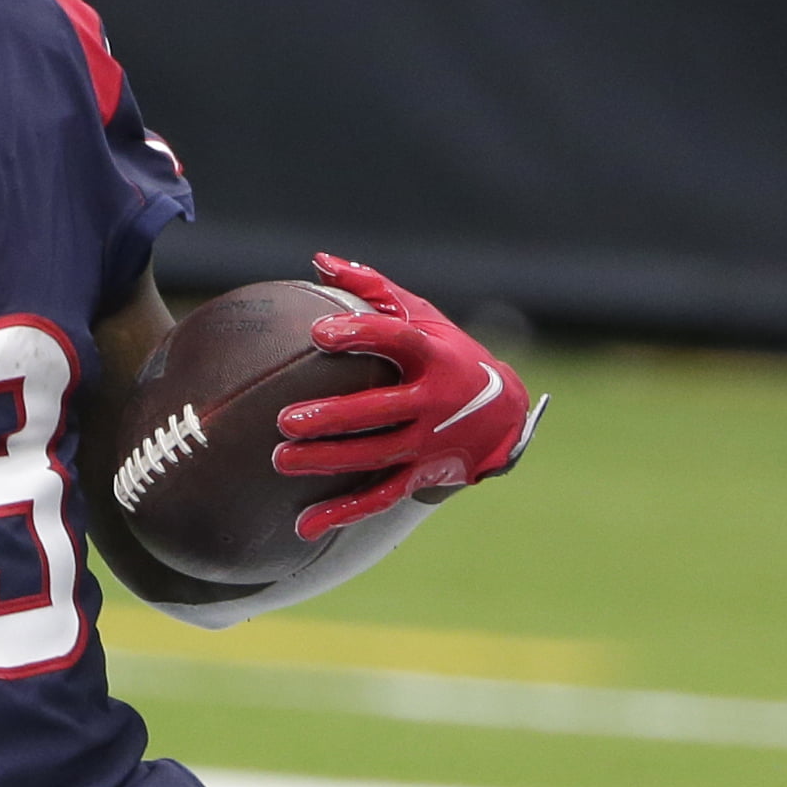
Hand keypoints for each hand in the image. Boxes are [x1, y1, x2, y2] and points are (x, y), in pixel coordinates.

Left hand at [273, 253, 547, 541]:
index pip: (397, 342)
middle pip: (381, 411)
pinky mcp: (422, 475)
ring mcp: (430, 443)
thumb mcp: (421, 314)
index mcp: (434, 356)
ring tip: (281, 460)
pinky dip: (343, 512)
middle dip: (335, 417)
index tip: (319, 334)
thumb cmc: (448, 352)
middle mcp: (435, 403)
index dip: (360, 336)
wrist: (504, 414)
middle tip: (286, 420)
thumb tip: (318, 261)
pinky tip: (304, 524)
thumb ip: (370, 288)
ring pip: (376, 456)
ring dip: (329, 462)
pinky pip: (381, 497)